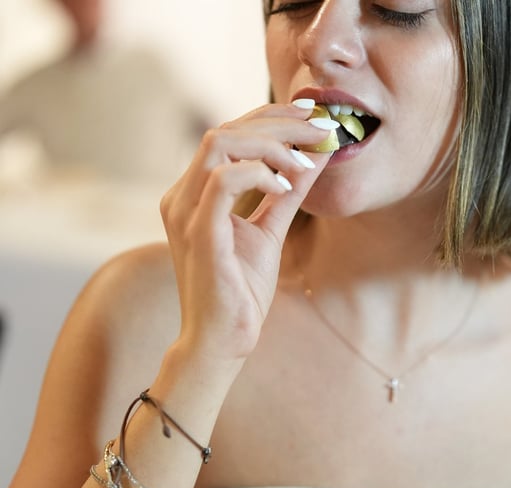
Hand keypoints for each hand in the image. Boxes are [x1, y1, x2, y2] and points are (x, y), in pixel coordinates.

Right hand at [160, 102, 332, 361]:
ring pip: (221, 143)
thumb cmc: (241, 290)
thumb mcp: (271, 231)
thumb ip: (288, 193)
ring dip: (271, 143)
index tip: (312, 116)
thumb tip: (315, 156)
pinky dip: (259, 174)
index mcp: (195, 192)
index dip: (271, 117)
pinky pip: (222, 180)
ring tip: (305, 160)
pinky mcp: (197, 231)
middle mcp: (182, 195)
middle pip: (226, 129)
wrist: (222, 340)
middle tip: (320, 127)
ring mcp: (185, 211)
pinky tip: (286, 187)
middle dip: (278, 122)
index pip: (229, 133)